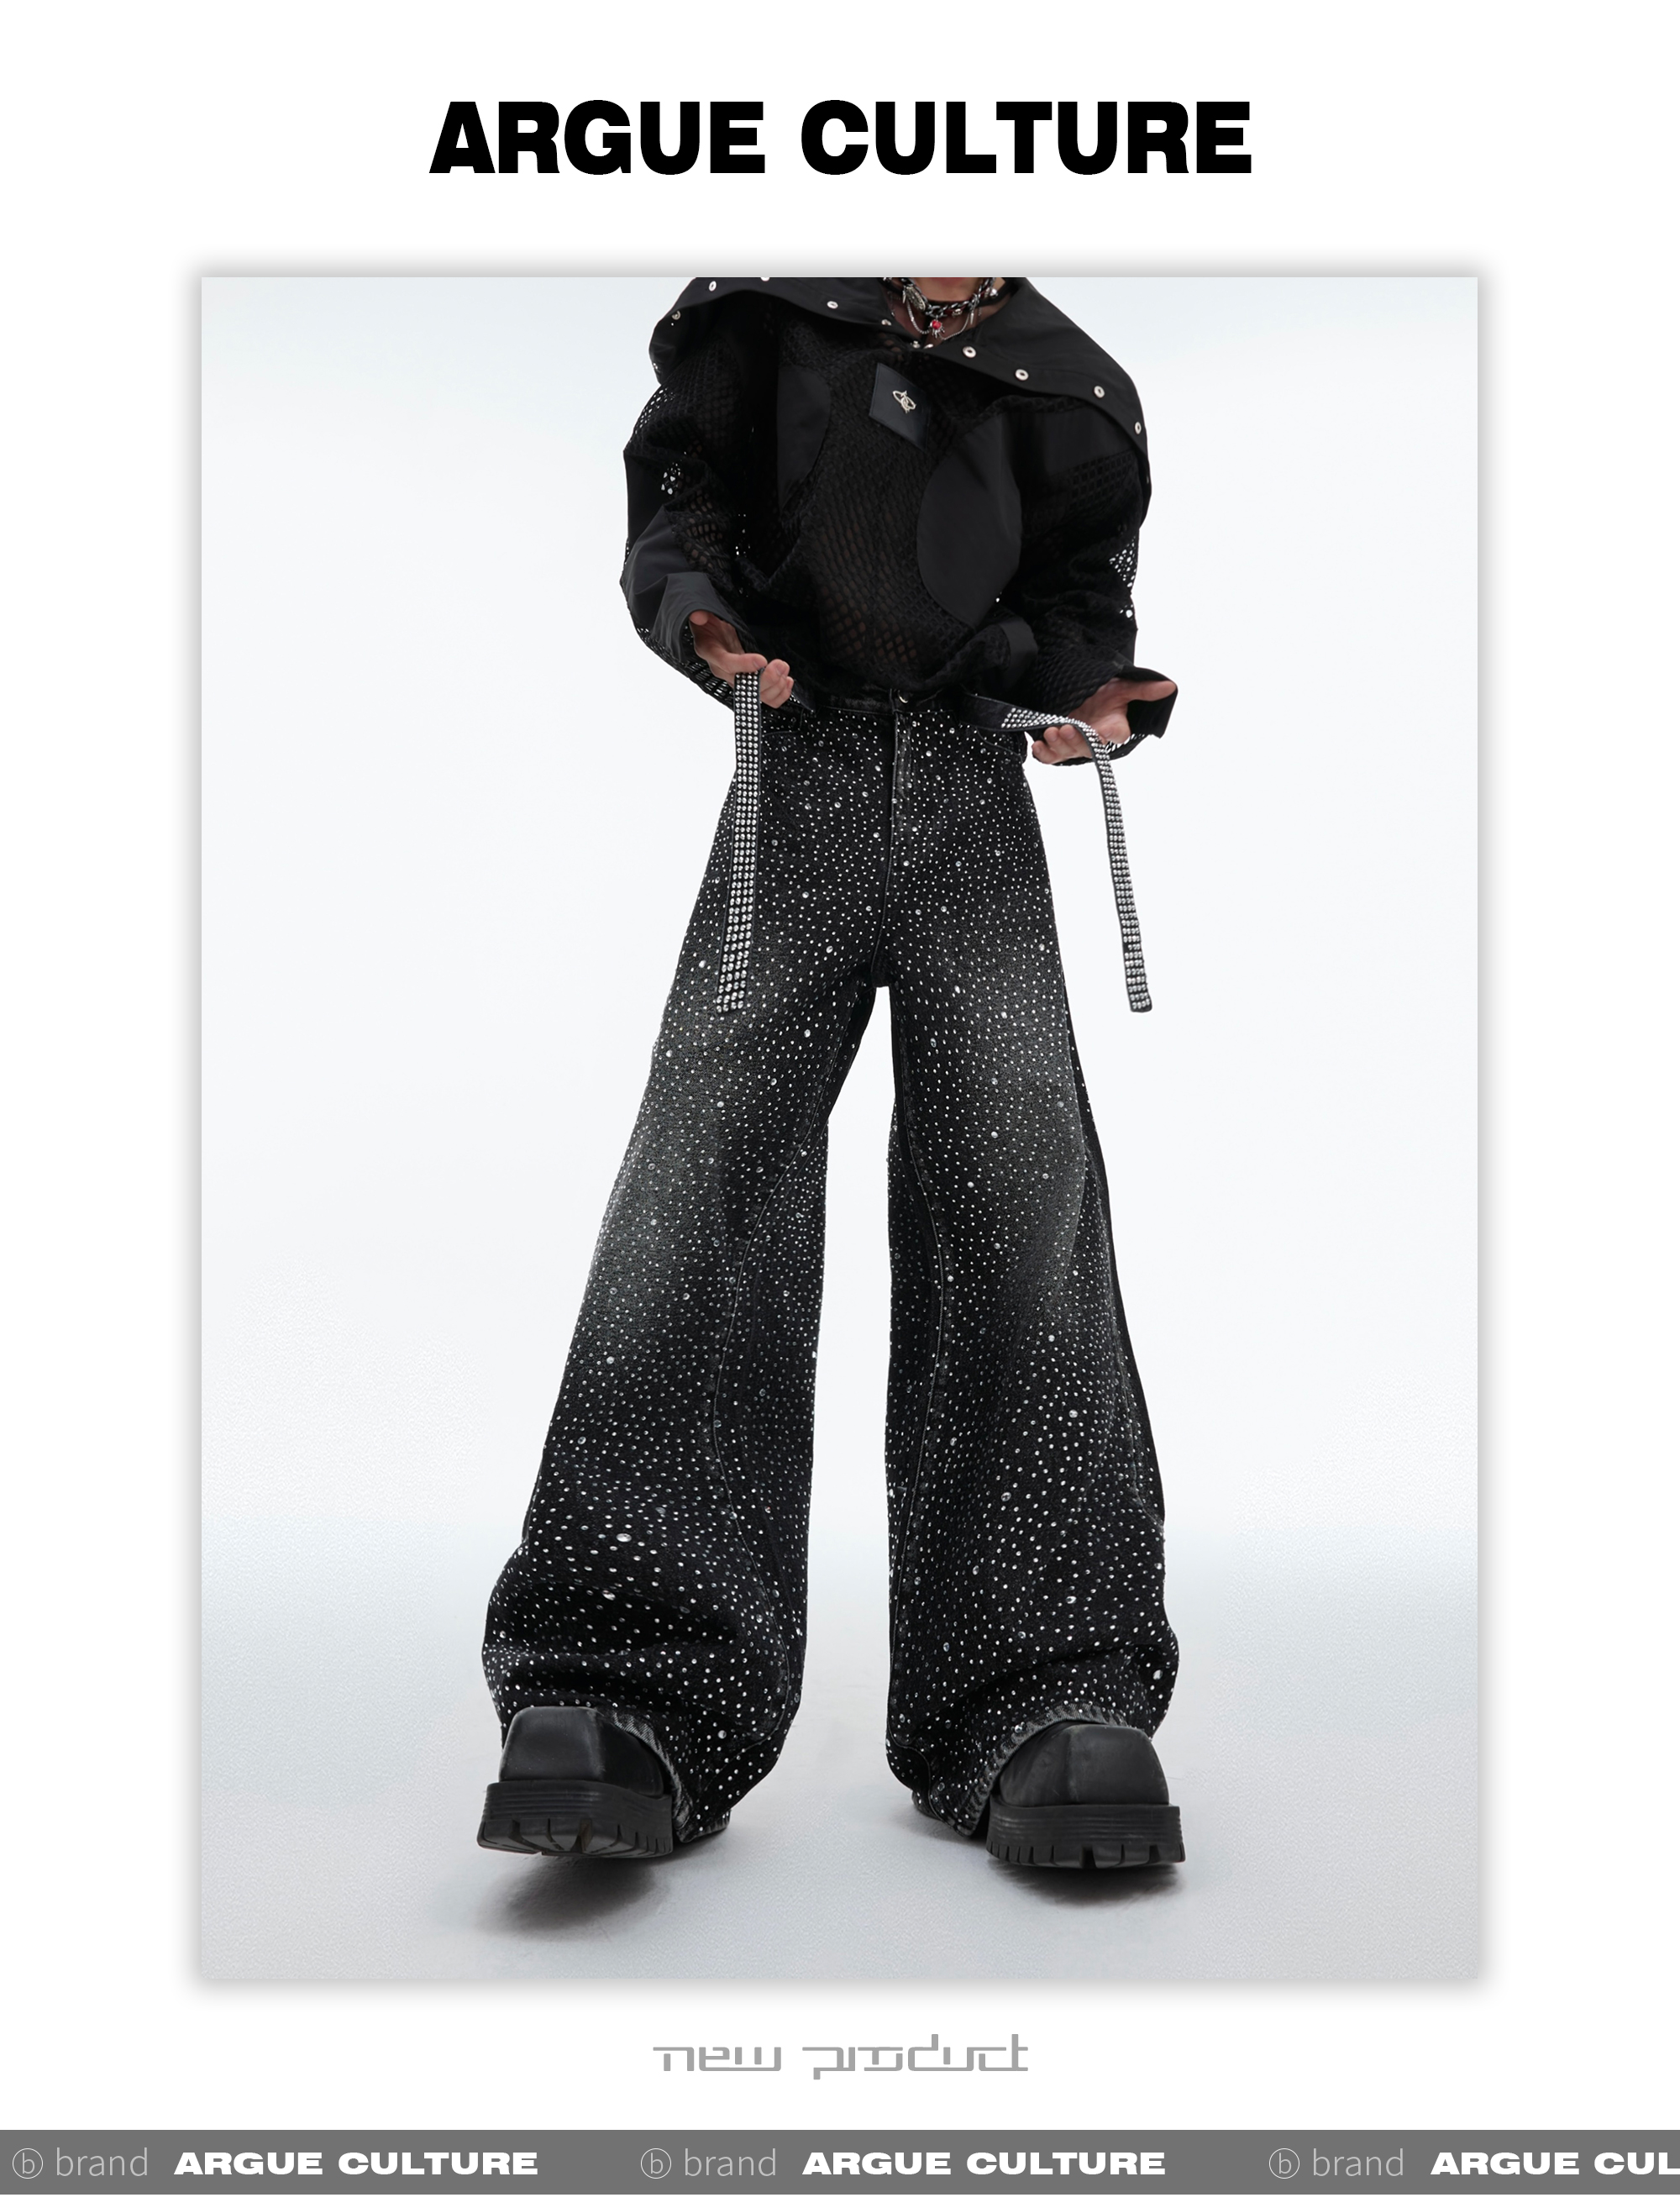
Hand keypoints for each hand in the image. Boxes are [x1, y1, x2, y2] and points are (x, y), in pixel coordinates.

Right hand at [688, 610, 793, 708]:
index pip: (726, 664)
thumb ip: (701, 613)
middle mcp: (722, 670)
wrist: (713, 630)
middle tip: (780, 665)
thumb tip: (699, 616)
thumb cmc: (710, 623)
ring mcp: (736, 677)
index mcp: (711, 652)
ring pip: (755, 695)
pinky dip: (778, 693)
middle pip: (743, 685)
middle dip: (766, 678)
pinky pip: (763, 696)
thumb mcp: (704, 613)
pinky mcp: (748, 681)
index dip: (744, 665)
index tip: (762, 660)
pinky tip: (787, 681)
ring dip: (774, 686)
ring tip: (784, 668)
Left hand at [1031, 674, 1176, 763]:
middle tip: (1066, 728)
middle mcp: (1095, 739)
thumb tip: (1170, 686)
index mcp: (1113, 728)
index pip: (1116, 736)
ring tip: (1052, 731)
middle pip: (1088, 748)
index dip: (1108, 736)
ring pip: (1068, 753)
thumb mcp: (1121, 686)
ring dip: (1059, 745)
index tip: (1101, 731)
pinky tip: (1038, 745)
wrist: (1078, 690)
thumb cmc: (1103, 691)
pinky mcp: (1058, 745)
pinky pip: (1051, 757)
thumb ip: (1143, 689)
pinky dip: (1044, 754)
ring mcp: (1075, 743)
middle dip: (1076, 740)